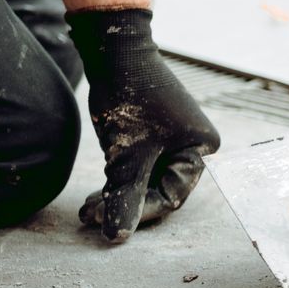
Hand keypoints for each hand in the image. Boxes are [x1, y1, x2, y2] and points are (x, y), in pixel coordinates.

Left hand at [66, 8, 220, 241]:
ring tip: (87, 208)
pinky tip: (95, 192)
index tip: (107, 222)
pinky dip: (117, 178)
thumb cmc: (130, 96)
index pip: (172, 194)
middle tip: (90, 216)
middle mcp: (192, 146)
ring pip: (144, 180)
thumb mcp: (127, 154)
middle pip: (158, 189)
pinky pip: (138, 166)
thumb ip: (124, 196)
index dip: (140, 211)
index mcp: (201, 149)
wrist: (115, 50)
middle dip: (124, 204)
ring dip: (116, 194)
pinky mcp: (152, 134)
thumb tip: (116, 237)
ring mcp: (172, 139)